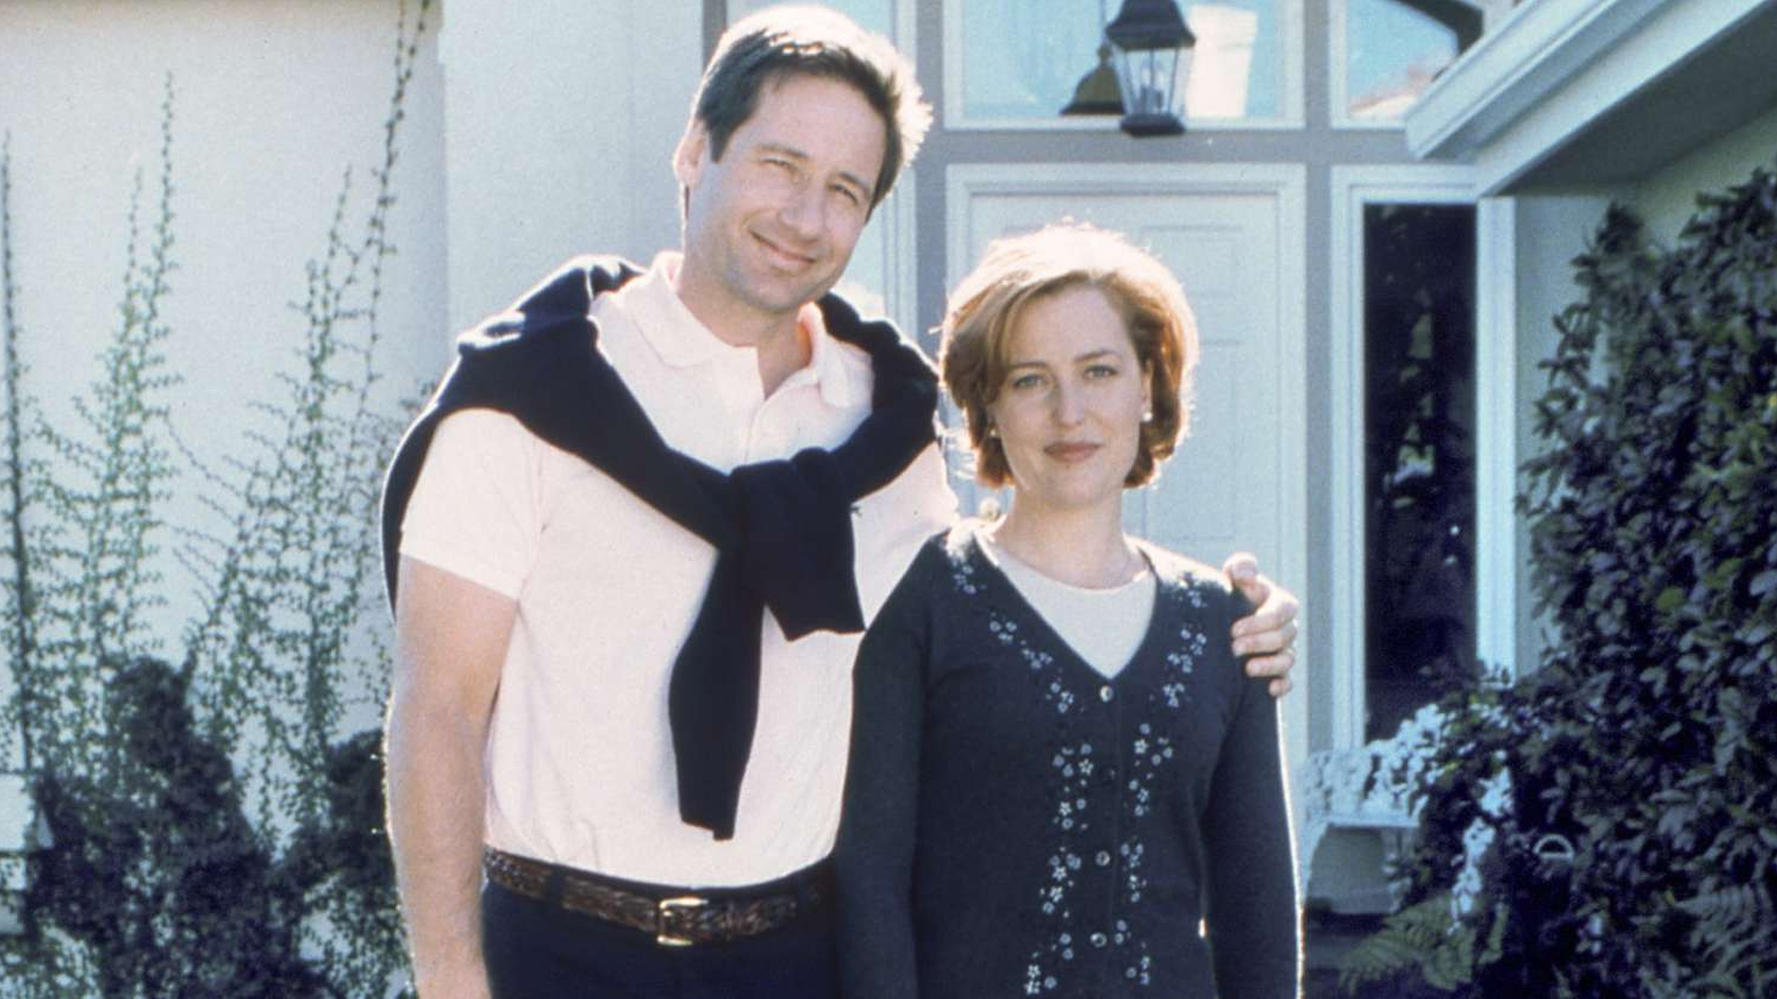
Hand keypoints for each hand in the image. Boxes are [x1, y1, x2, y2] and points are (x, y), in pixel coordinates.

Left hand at [1222, 552, 1298, 697]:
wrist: (1220, 624)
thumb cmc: (1229, 596)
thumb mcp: (1231, 578)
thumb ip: (1241, 567)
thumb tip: (1246, 575)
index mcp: (1280, 604)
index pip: (1282, 612)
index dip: (1261, 621)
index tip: (1234, 629)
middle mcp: (1286, 628)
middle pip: (1284, 636)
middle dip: (1259, 642)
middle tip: (1234, 647)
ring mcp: (1284, 651)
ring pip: (1288, 659)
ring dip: (1269, 665)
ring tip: (1247, 669)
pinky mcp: (1278, 673)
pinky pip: (1289, 682)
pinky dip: (1282, 685)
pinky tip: (1268, 688)